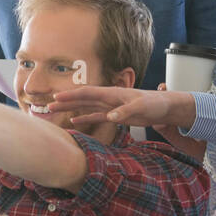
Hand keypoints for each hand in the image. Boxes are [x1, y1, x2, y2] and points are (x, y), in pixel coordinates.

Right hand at [48, 85, 189, 127]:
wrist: (166, 108)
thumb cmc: (156, 103)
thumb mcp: (142, 107)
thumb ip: (126, 111)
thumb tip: (111, 116)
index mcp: (112, 93)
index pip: (88, 93)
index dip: (72, 95)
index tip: (57, 97)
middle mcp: (108, 98)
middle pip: (82, 99)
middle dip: (66, 101)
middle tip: (49, 105)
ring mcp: (111, 106)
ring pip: (86, 107)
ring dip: (72, 109)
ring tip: (55, 112)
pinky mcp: (115, 115)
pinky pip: (96, 116)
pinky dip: (85, 118)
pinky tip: (74, 122)